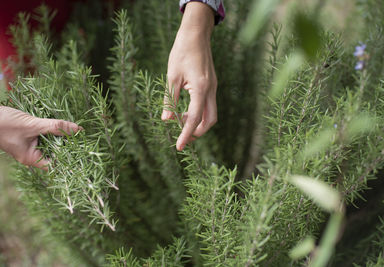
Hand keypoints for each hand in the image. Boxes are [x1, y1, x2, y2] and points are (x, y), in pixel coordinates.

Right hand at [0, 106, 80, 169]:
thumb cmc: (4, 123)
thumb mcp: (32, 125)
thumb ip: (55, 127)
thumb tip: (77, 129)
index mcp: (31, 158)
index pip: (56, 164)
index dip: (70, 159)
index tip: (83, 152)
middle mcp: (32, 154)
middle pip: (55, 153)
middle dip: (67, 145)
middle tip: (81, 137)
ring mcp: (30, 145)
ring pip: (51, 143)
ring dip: (60, 135)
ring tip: (75, 130)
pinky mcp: (29, 136)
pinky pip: (44, 135)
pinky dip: (52, 130)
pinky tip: (60, 124)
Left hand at [162, 2, 216, 150]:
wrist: (196, 34)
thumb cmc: (182, 52)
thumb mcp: (171, 76)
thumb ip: (169, 100)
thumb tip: (166, 120)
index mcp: (201, 88)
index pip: (194, 119)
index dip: (186, 134)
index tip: (178, 146)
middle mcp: (211, 90)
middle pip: (210, 121)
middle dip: (197, 132)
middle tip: (181, 137)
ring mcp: (213, 88)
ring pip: (211, 114)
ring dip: (197, 123)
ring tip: (179, 121)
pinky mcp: (212, 85)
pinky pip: (208, 105)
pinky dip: (198, 113)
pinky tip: (185, 111)